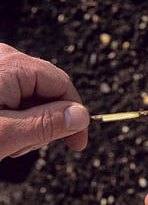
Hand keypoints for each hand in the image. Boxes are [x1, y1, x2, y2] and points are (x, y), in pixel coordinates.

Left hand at [0, 43, 89, 159]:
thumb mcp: (5, 134)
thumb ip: (46, 124)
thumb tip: (82, 116)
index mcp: (12, 65)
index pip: (63, 84)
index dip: (75, 116)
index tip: (78, 143)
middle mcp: (5, 59)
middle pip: (48, 92)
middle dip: (45, 122)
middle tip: (22, 146)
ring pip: (32, 97)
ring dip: (27, 124)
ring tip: (5, 142)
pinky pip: (15, 97)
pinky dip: (14, 118)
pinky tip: (1, 132)